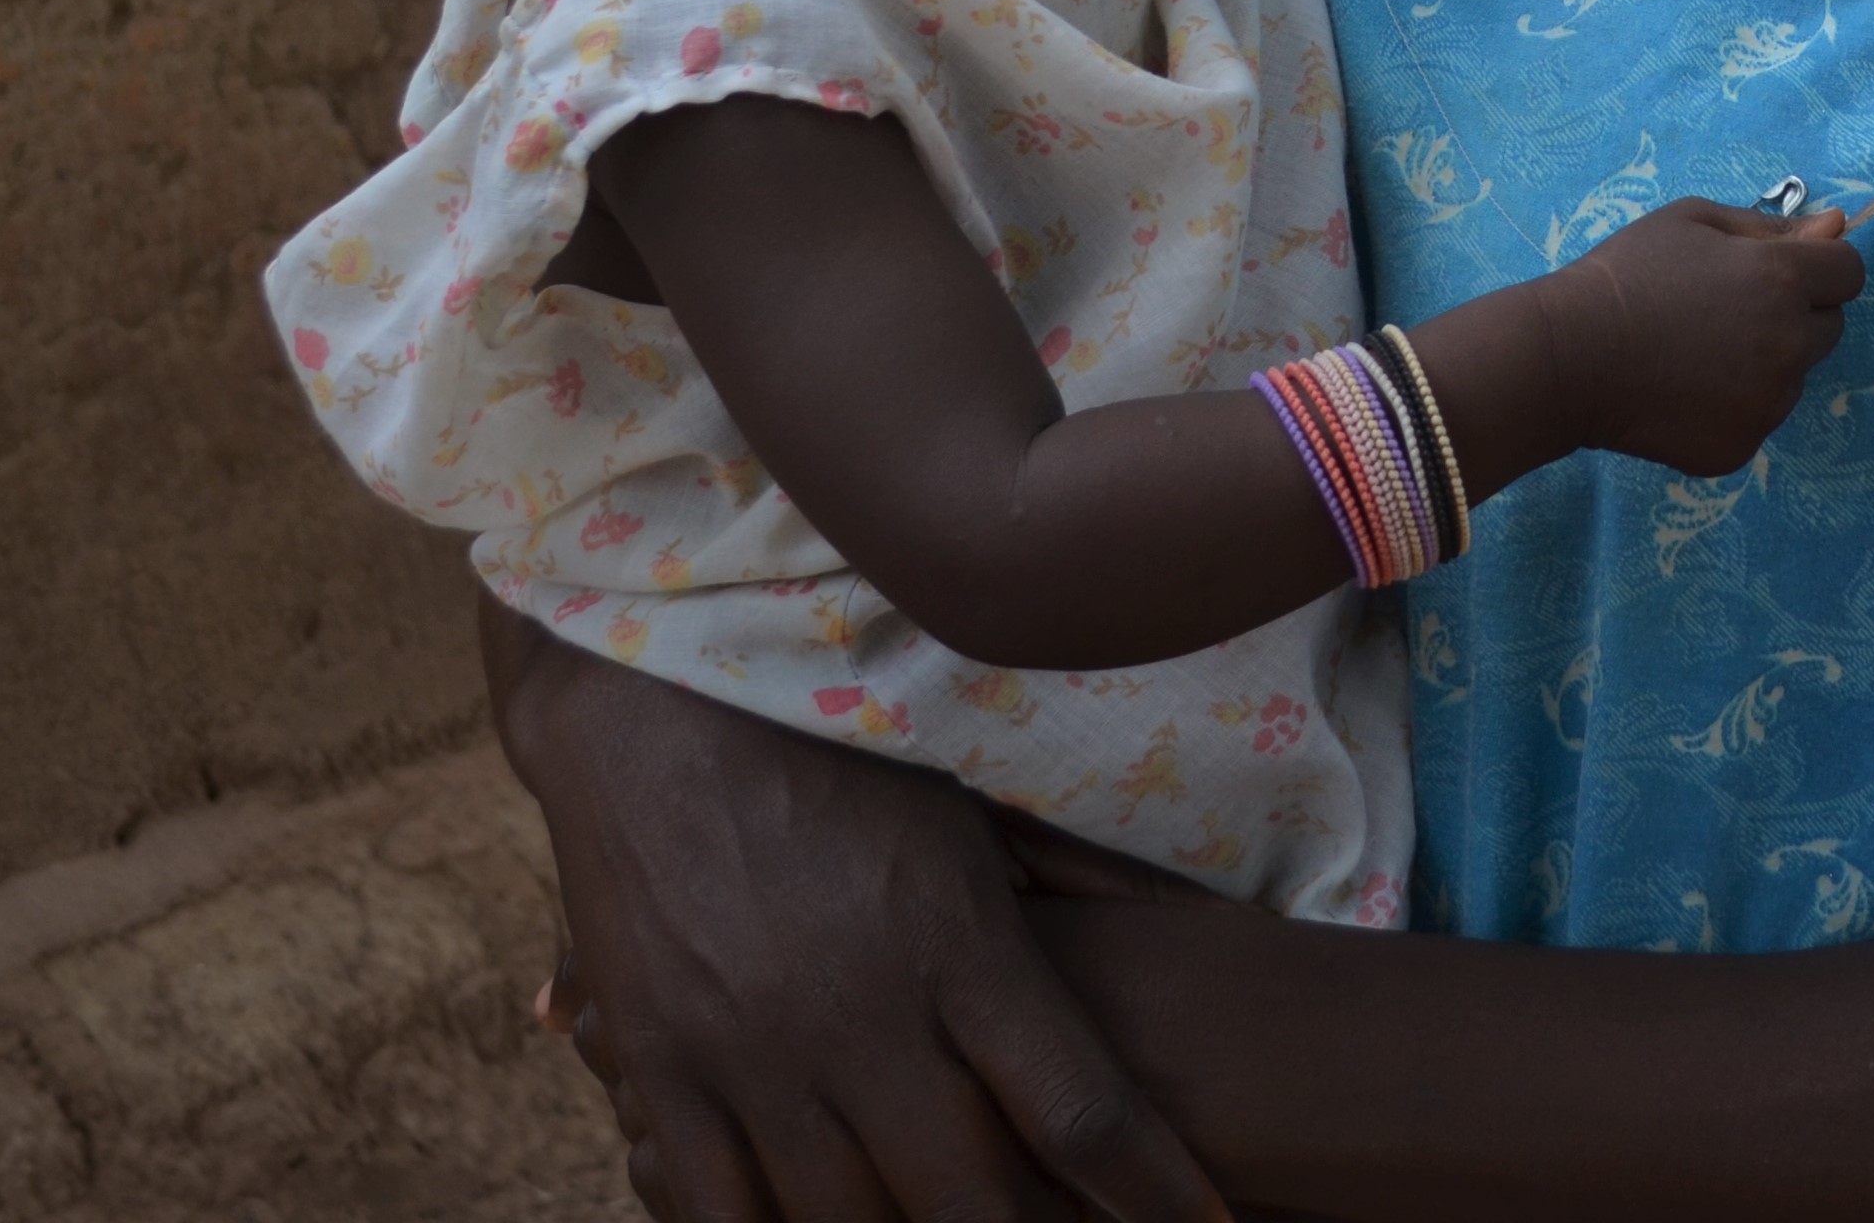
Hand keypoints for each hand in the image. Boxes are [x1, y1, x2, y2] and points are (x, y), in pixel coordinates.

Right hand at [487, 606, 1229, 1222]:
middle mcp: (865, 1018)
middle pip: (974, 1205)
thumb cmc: (846, 749)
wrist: (655, 703)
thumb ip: (1083, 886)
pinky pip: (718, 1215)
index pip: (1083, 1111)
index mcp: (963, 947)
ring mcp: (754, 1055)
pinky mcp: (660, 1072)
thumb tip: (1217, 926)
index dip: (1154, 1193)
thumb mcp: (979, 809)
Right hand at [1538, 199, 1866, 475]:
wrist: (1567, 358)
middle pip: (1829, 327)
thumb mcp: (1693, 221)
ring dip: (1766, 363)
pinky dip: (1733, 406)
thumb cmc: (1626, 274)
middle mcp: (1789, 345)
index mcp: (1782, 280)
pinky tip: (1684, 391)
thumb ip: (1771, 226)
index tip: (1776, 273)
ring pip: (1793, 377)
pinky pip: (1758, 418)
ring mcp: (1768, 403)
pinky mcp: (1742, 447)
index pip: (1850, 272)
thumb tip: (1836, 226)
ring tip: (1696, 354)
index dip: (1818, 268)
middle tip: (1728, 312)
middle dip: (1796, 315)